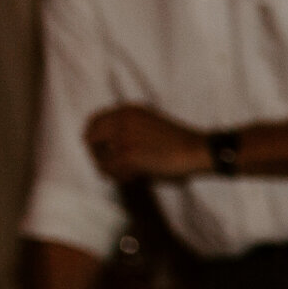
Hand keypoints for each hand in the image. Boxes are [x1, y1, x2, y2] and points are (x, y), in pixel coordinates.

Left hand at [84, 105, 209, 182]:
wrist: (198, 149)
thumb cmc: (179, 142)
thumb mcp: (150, 123)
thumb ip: (128, 128)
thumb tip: (108, 148)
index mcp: (126, 110)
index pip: (94, 122)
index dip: (95, 140)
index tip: (102, 152)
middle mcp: (120, 120)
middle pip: (90, 139)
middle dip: (98, 155)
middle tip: (111, 167)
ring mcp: (122, 137)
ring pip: (99, 158)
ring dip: (110, 169)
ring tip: (128, 174)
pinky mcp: (127, 155)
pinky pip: (110, 170)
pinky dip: (120, 177)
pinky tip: (135, 178)